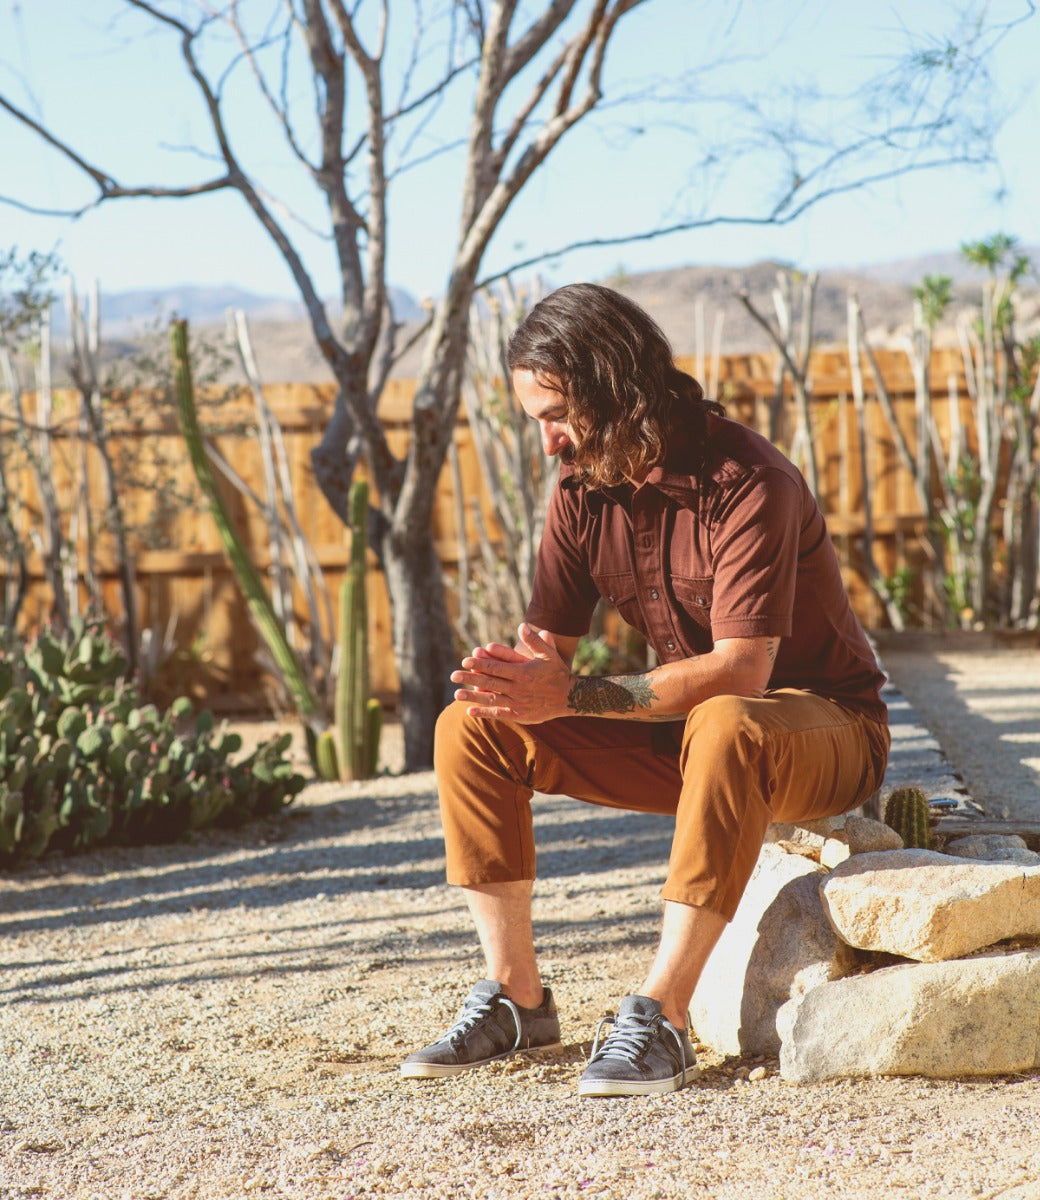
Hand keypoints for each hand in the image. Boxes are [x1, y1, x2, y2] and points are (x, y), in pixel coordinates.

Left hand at [450, 623, 570, 722]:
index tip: (465, 660)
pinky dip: (484, 712)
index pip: (496, 667)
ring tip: (456, 694)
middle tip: (453, 675)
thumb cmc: (558, 673)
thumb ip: (535, 640)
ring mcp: (518, 702)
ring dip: (473, 696)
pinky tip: (469, 711)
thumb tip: (521, 626)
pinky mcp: (519, 714)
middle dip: (470, 678)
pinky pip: (498, 713)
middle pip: (490, 682)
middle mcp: (518, 688)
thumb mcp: (548, 654)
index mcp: (523, 672)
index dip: (480, 664)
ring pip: (491, 698)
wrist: (569, 697)